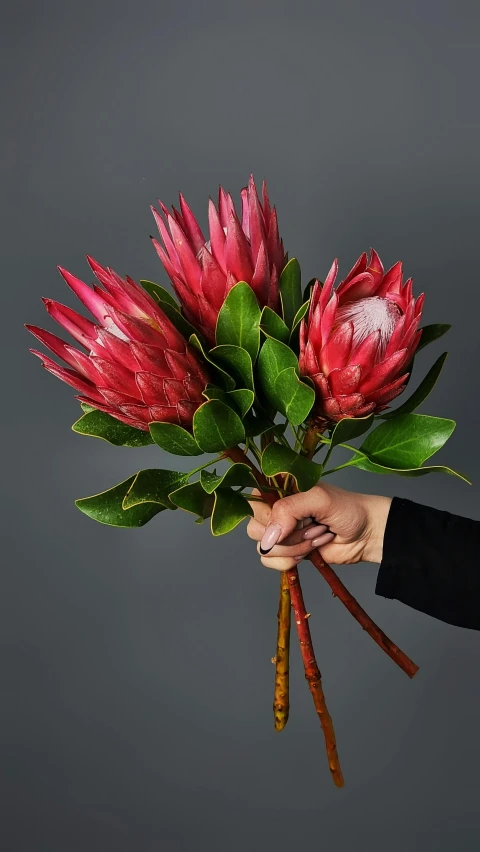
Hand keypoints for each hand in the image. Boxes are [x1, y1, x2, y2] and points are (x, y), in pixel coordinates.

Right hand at [247, 483, 391, 570]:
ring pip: (264, 549)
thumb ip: (290, 509)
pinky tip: (310, 551)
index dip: (268, 517)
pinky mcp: (287, 553)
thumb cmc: (348, 509)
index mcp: (279, 491)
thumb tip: (268, 537)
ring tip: (315, 538)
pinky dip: (290, 561)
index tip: (292, 520)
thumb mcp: (319, 499)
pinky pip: (271, 562)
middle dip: (285, 535)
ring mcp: (281, 533)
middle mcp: (276, 511)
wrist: (367, 534)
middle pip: (255, 529)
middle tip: (310, 528)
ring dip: (292, 548)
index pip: (253, 504)